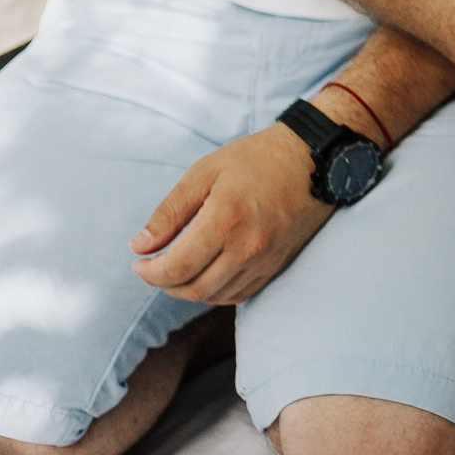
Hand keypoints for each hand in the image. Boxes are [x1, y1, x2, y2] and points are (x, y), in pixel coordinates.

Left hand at [131, 124, 334, 303]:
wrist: (315, 159)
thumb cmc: (257, 158)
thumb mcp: (205, 171)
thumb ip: (170, 211)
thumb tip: (140, 246)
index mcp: (225, 220)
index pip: (177, 268)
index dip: (150, 273)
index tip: (139, 262)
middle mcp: (247, 247)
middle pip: (194, 290)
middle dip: (165, 285)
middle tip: (153, 268)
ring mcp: (265, 260)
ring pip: (216, 296)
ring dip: (189, 290)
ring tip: (177, 269)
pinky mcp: (277, 264)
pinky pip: (239, 294)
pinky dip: (215, 292)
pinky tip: (206, 274)